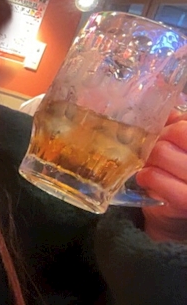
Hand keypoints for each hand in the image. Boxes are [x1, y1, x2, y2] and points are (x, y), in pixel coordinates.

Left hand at [137, 109, 186, 241]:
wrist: (180, 218)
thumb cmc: (183, 178)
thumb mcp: (184, 151)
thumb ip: (180, 128)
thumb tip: (168, 111)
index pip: (185, 126)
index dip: (170, 127)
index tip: (163, 137)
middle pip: (176, 133)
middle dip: (158, 140)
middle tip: (153, 152)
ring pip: (162, 152)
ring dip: (148, 158)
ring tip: (150, 167)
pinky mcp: (186, 203)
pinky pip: (154, 176)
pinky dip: (146, 176)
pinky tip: (146, 180)